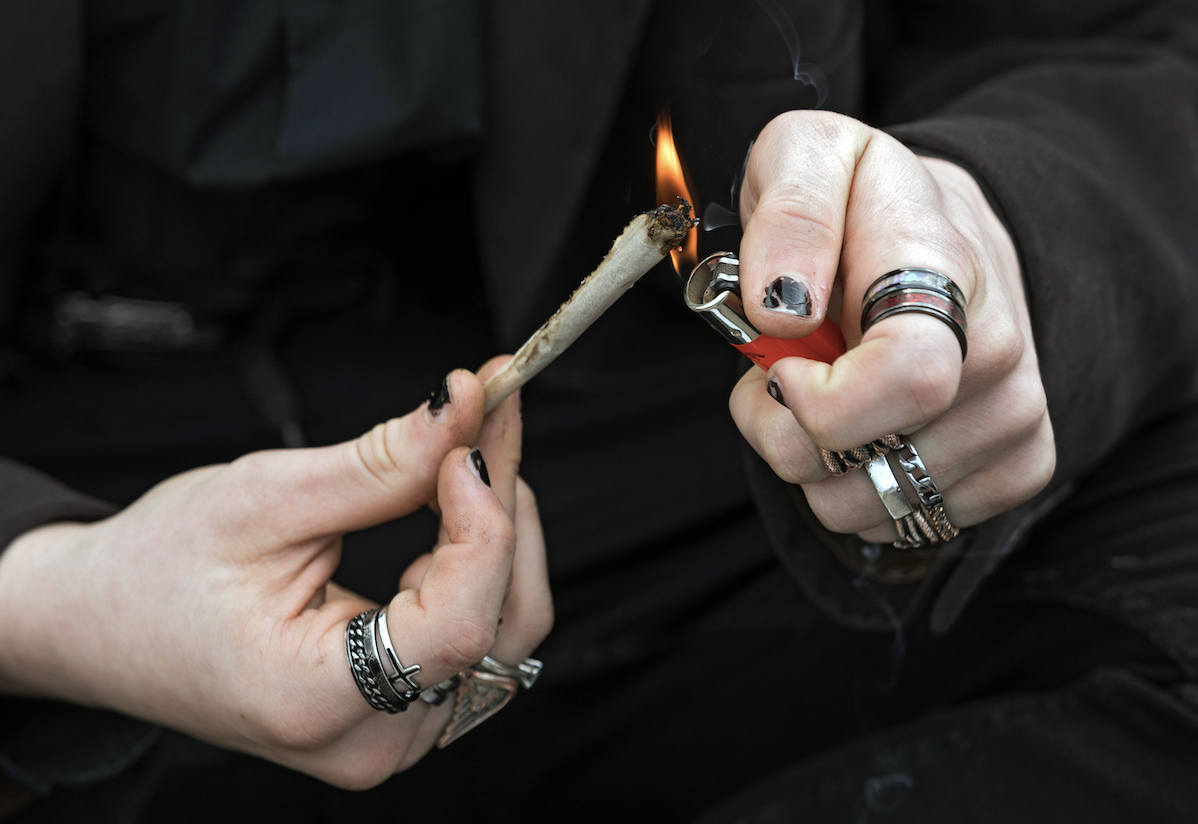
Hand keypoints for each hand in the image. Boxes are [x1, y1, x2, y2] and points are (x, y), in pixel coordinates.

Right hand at [0, 360, 551, 787]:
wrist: (103, 626)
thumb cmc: (156, 572)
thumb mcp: (263, 500)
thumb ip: (381, 464)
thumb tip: (468, 404)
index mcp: (318, 701)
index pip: (460, 625)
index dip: (486, 522)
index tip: (472, 435)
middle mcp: (372, 740)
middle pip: (501, 624)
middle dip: (504, 508)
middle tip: (488, 412)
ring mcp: (393, 733)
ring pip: (506, 630)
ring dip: (502, 531)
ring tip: (467, 451)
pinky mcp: (402, 709)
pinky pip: (479, 634)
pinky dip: (479, 559)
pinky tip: (454, 503)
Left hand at [729, 111, 1054, 543]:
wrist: (946, 228)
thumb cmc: (863, 197)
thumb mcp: (808, 155)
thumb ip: (791, 213)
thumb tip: (782, 310)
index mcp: (945, 270)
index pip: (909, 376)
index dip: (823, 403)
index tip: (783, 368)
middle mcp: (997, 351)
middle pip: (873, 462)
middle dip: (786, 436)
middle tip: (776, 376)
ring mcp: (1014, 416)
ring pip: (871, 505)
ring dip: (811, 464)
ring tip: (818, 394)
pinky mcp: (1015, 467)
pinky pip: (902, 525)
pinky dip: (856, 490)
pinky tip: (861, 428)